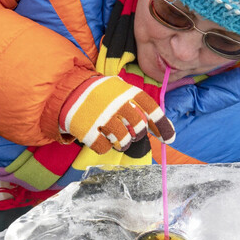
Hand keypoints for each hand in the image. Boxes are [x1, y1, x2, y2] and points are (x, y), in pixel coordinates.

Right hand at [60, 75, 174, 154]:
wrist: (70, 91)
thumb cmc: (103, 95)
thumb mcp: (122, 91)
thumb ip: (143, 107)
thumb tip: (168, 132)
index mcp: (128, 92)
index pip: (152, 110)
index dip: (163, 126)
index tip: (168, 140)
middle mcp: (117, 104)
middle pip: (139, 129)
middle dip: (137, 135)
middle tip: (129, 132)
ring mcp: (102, 117)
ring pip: (124, 141)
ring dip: (122, 143)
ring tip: (116, 136)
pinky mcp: (88, 130)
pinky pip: (104, 148)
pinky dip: (105, 146)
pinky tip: (101, 137)